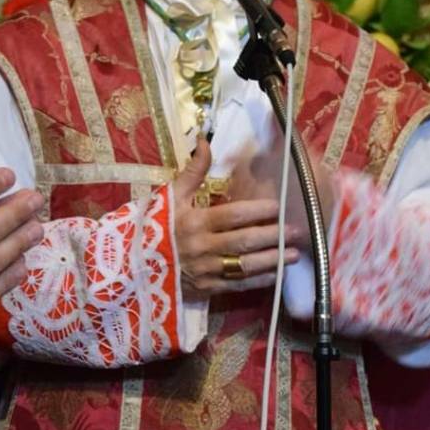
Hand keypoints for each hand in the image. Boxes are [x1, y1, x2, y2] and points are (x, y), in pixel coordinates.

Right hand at [171, 139, 299, 297]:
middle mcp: (201, 247)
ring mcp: (204, 270)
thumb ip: (193, 171)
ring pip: (244, 266)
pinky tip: (277, 273)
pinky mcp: (206, 289)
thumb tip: (205, 141)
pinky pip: (237, 285)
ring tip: (295, 254)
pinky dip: (259, 280)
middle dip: (273, 236)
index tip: (278, 208)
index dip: (257, 211)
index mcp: (194, 221)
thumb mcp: (171, 196)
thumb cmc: (156, 225)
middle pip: (244, 241)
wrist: (132, 264)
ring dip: (273, 260)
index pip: (232, 215)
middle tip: (297, 230)